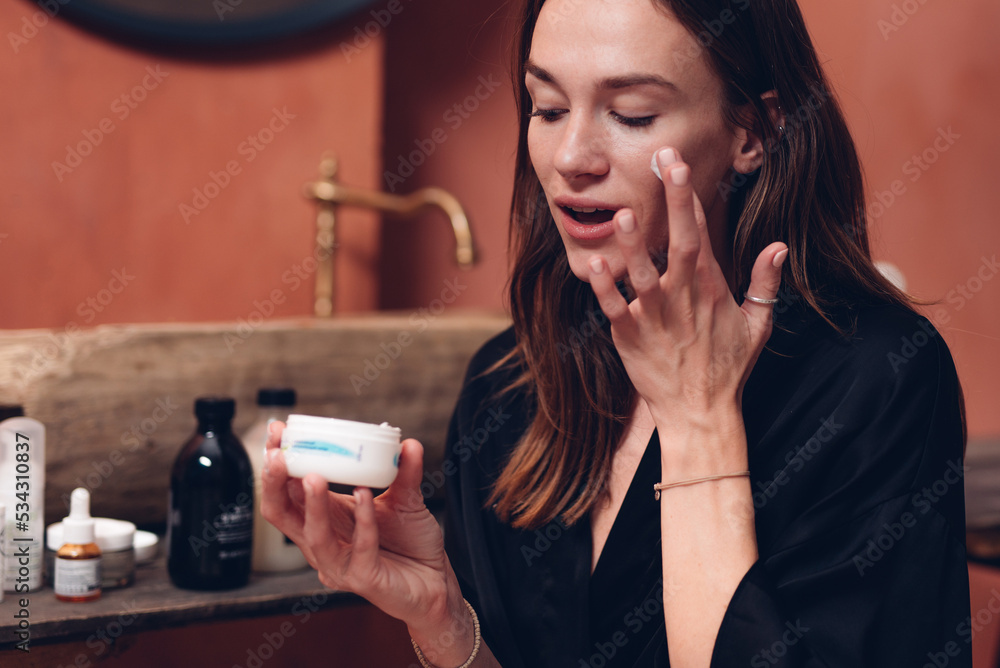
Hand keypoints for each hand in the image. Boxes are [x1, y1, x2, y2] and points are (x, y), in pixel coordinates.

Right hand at [260, 423, 463, 636]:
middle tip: (278, 454)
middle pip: (282, 515)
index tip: (277, 432)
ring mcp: (339, 564)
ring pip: (314, 535)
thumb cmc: (411, 544)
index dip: (277, 464)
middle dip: (275, 482)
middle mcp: (323, 543)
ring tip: (313, 476)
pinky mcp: (363, 579)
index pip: (286, 492)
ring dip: (312, 504)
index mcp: (325, 518)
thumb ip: (404, 472)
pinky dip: (362, 519)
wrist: (436, 581)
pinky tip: (365, 495)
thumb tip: (408, 443)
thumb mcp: (406, 499)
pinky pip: (359, 547)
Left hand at [586, 147, 786, 457]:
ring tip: (622, 213)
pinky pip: (614, 309)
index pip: (701, 236)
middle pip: (681, 243)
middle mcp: (684, 298)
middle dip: (674, 202)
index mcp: (712, 290)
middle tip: (666, 164)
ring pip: (643, 275)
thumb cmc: (727, 369)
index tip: (679, 165)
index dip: (690, 200)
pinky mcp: (630, 338)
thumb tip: (778, 245)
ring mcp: (655, 318)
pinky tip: (594, 263)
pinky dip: (604, 287)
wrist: (699, 415)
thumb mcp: (757, 326)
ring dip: (633, 245)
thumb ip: (765, 284)